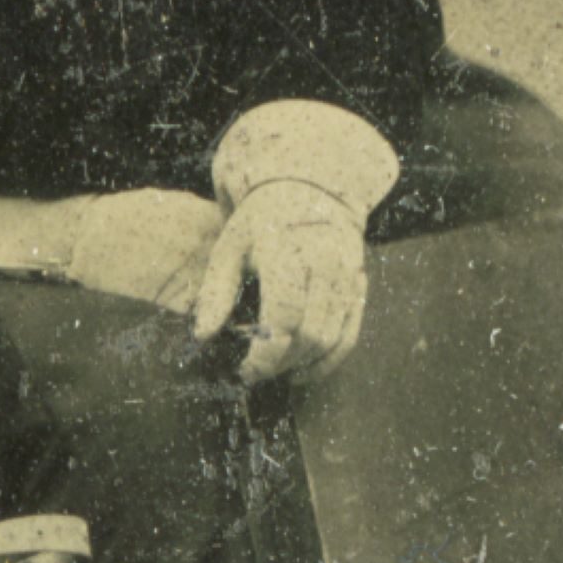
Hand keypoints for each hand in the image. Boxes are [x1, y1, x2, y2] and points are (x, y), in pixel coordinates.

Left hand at [189, 179, 370, 384]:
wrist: (307, 190)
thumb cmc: (260, 224)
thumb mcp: (229, 247)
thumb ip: (215, 292)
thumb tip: (203, 336)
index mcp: (286, 251)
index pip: (284, 317)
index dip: (265, 354)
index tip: (244, 371)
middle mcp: (325, 263)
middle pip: (311, 334)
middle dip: (282, 362)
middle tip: (256, 371)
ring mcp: (348, 275)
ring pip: (332, 338)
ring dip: (303, 364)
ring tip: (276, 369)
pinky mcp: (359, 286)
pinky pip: (351, 335)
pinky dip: (329, 360)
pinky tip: (304, 371)